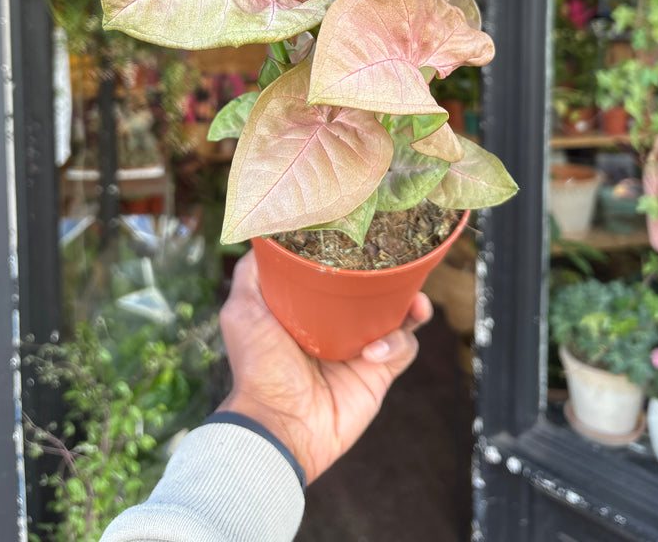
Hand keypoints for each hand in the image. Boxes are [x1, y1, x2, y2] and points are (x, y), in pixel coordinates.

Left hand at [216, 249, 432, 483]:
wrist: (278, 424)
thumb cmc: (257, 365)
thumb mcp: (242, 310)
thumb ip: (252, 273)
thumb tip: (264, 234)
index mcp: (309, 308)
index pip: (340, 273)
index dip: (356, 256)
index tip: (368, 237)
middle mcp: (337, 325)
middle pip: (375, 291)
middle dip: (394, 277)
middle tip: (404, 264)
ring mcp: (360, 349)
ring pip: (399, 317)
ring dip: (410, 307)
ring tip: (415, 303)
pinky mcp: (378, 374)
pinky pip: (403, 349)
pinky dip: (395, 343)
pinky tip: (373, 350)